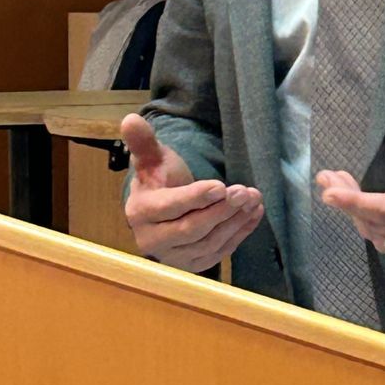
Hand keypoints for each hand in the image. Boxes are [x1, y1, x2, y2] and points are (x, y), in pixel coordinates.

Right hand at [120, 113, 263, 272]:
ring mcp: (173, 257)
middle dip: (221, 210)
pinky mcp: (192, 265)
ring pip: (208, 243)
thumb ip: (142, 141)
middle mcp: (152, 241)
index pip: (169, 208)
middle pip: (191, 229)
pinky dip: (240, 234)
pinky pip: (219, 253)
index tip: (221, 185)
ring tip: (253, 199)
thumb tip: (130, 119)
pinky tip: (254, 214)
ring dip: (235, 221)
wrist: (162, 208)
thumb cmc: (159, 178)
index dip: (196, 198)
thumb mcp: (152, 157)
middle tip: (245, 191)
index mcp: (140, 212)